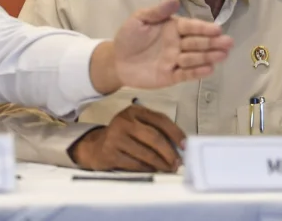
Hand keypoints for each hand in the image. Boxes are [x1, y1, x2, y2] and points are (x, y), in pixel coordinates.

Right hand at [69, 105, 184, 171]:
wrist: (96, 146)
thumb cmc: (123, 136)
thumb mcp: (137, 125)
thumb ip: (155, 130)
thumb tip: (178, 145)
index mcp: (135, 111)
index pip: (160, 119)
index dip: (175, 132)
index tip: (185, 145)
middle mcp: (124, 121)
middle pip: (154, 137)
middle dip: (169, 152)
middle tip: (177, 162)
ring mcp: (116, 137)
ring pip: (146, 153)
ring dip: (161, 163)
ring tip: (168, 168)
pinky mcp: (111, 153)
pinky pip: (135, 164)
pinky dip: (147, 169)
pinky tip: (153, 170)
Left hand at [98, 0, 232, 92]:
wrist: (117, 61)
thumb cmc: (129, 37)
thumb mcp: (139, 19)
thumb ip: (157, 11)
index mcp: (173, 27)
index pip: (191, 27)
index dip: (204, 28)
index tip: (218, 29)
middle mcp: (178, 44)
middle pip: (198, 43)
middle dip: (213, 42)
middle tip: (229, 42)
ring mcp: (176, 60)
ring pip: (195, 58)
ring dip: (209, 56)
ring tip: (223, 55)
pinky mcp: (171, 76)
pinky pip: (186, 74)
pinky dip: (197, 71)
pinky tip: (209, 69)